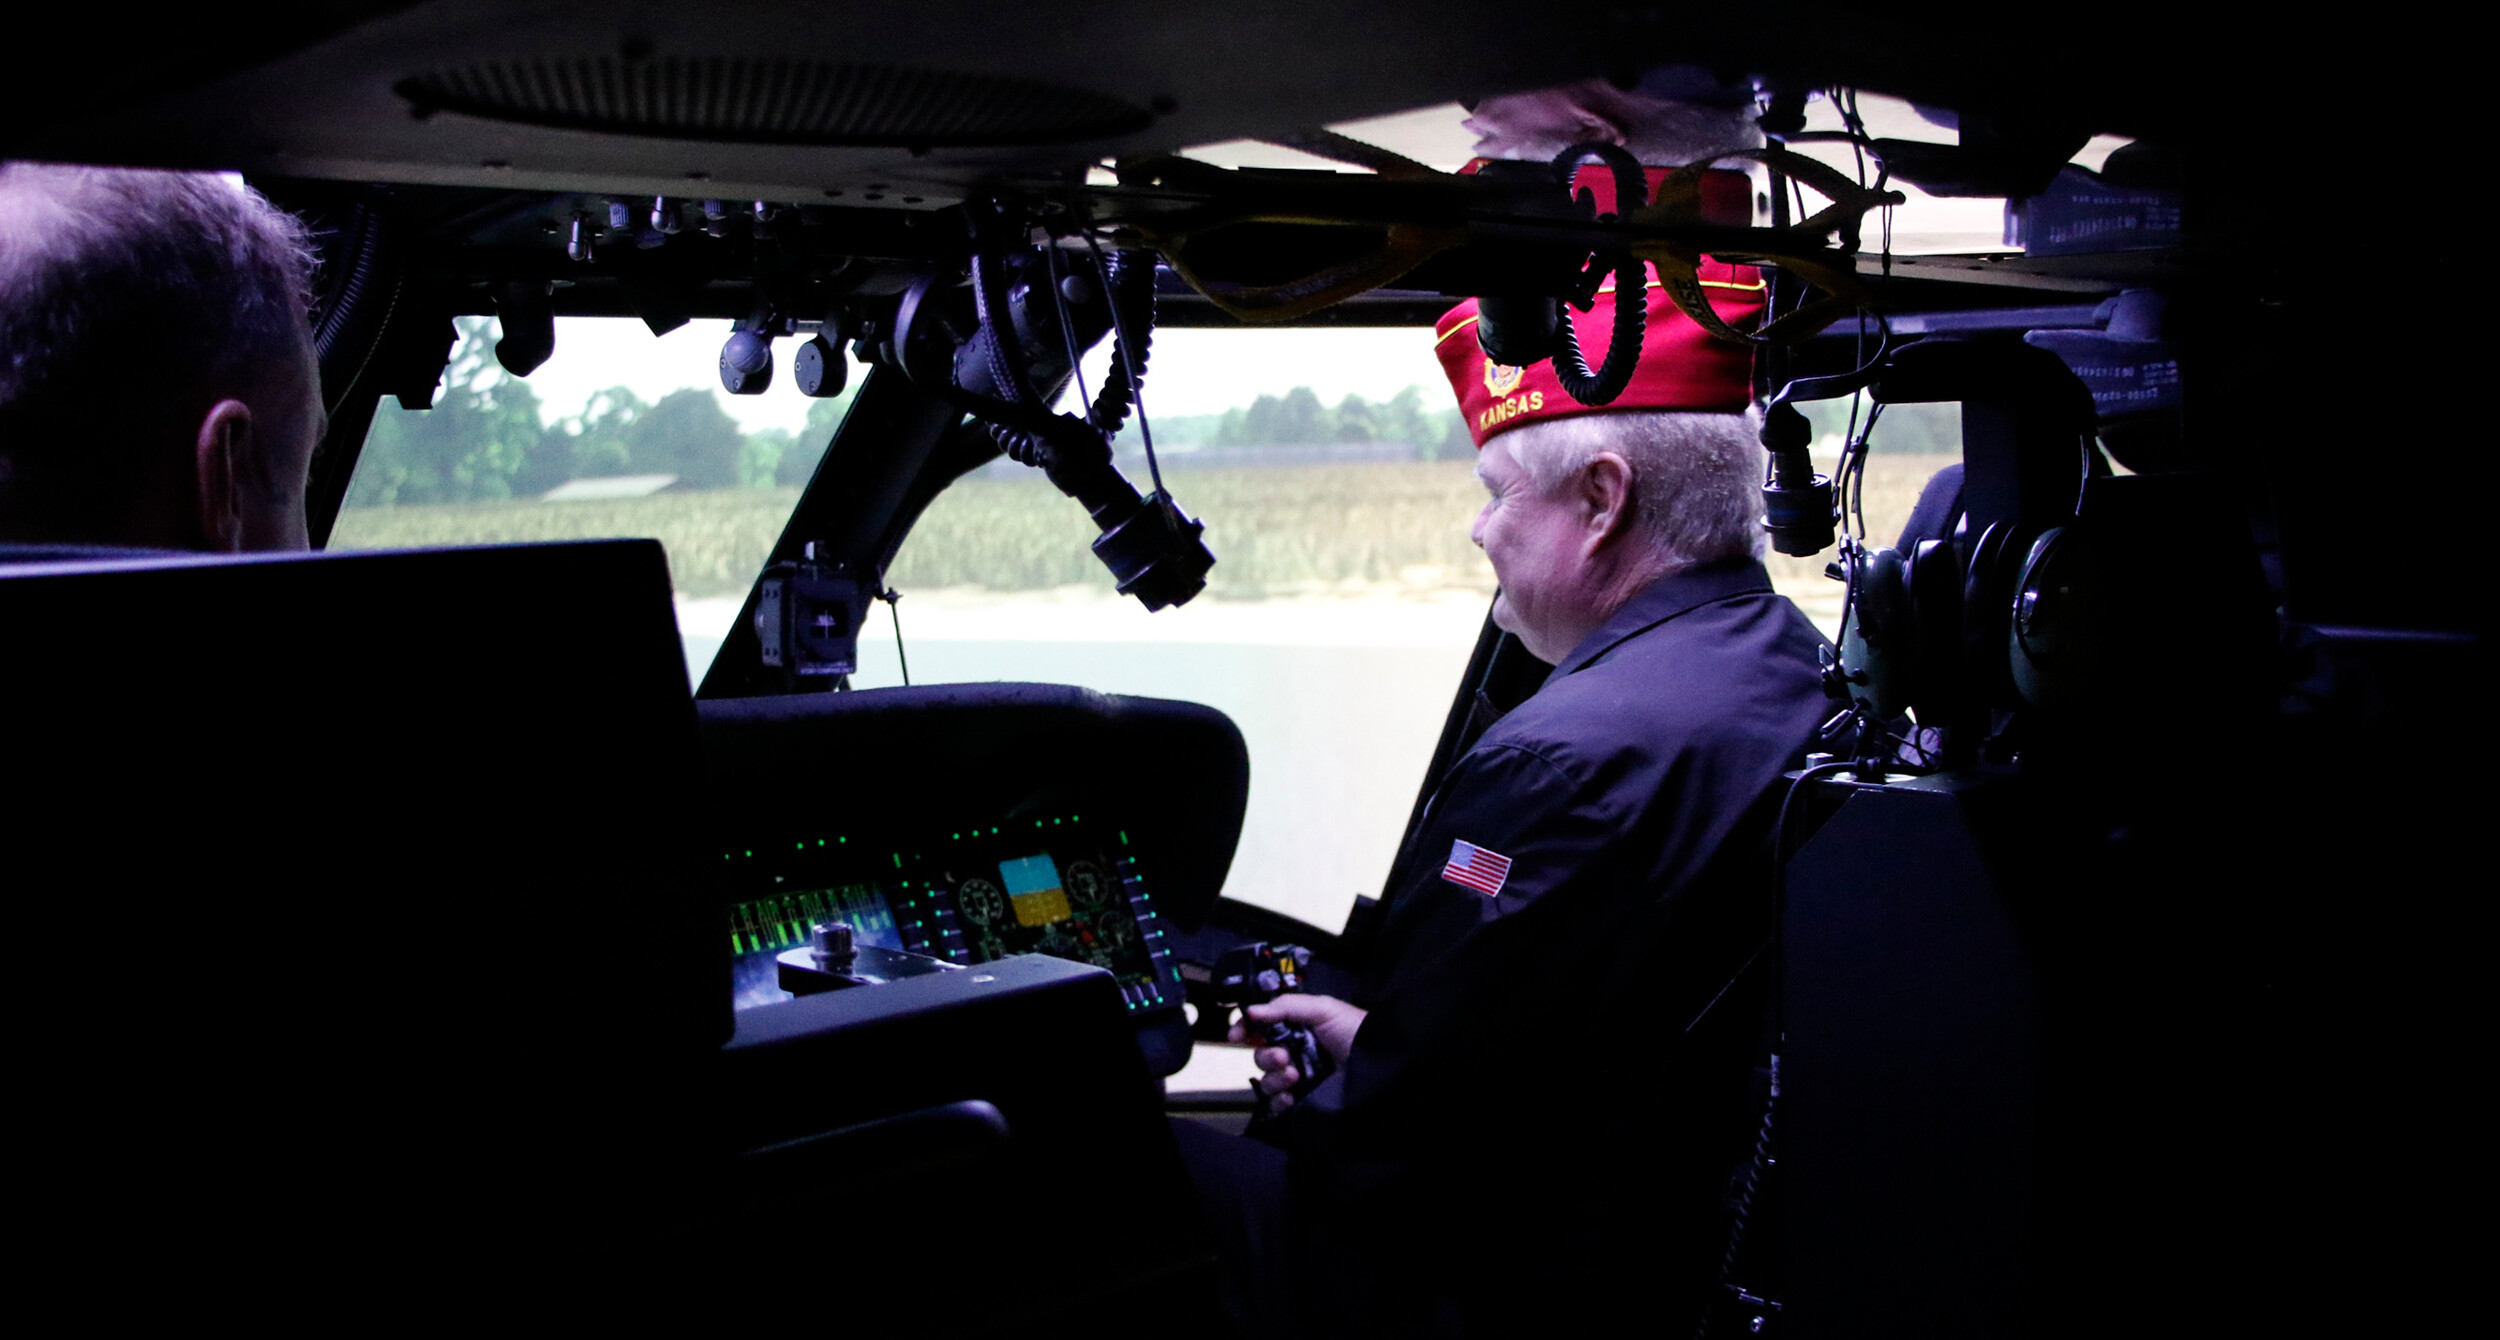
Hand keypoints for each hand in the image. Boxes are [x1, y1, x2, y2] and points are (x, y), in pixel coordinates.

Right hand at [1227, 993, 1366, 1113]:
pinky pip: (1277, 1104)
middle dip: (1267, 1056)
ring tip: (1294, 1075)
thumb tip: (1251, 1010)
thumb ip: (1286, 1006)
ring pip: (1267, 1080)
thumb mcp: (1323, 1009)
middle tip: (1283, 1056)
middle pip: (1260, 1055)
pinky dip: (1279, 1101)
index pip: (1261, 1027)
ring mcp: (1298, 1077)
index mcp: (1296, 1027)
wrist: (1379, 1065)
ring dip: (1274, 1078)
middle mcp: (1294, 1051)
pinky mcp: (1303, 1100)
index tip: (1237, 1035)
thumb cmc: (1356, 1031)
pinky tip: (1291, 1096)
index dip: (1245, 1030)